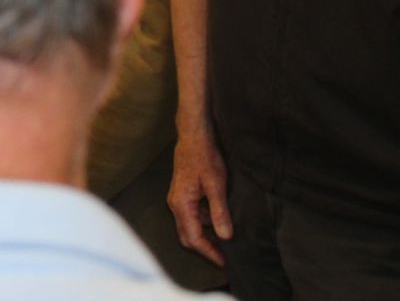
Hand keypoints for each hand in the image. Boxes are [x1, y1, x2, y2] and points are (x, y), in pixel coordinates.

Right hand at [167, 127, 231, 265]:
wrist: (193, 137)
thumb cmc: (204, 158)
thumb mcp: (216, 185)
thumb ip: (220, 211)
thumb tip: (225, 236)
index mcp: (181, 204)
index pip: (193, 237)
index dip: (209, 252)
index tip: (224, 262)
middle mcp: (175, 204)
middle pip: (186, 236)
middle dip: (205, 249)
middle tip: (224, 257)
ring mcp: (177, 199)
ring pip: (188, 227)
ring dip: (205, 236)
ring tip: (224, 242)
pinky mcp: (182, 195)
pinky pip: (191, 217)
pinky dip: (204, 224)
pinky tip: (218, 222)